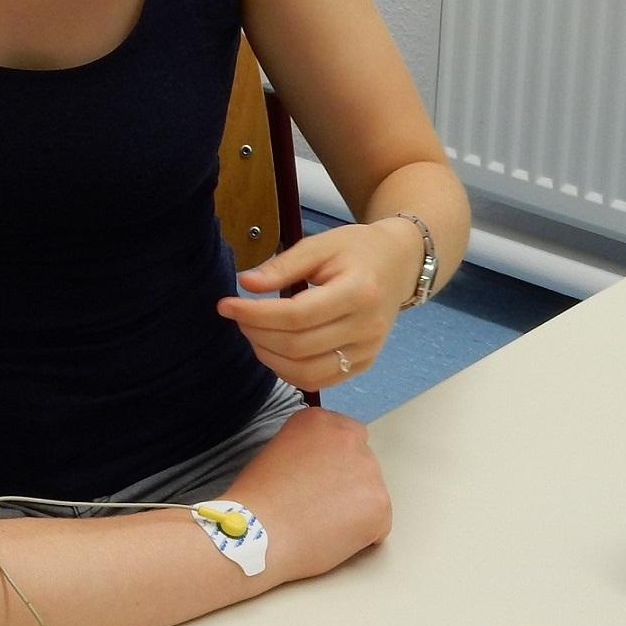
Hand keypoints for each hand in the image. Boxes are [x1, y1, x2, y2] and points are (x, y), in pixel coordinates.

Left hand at [215, 218, 424, 391]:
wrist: (399, 263)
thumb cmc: (358, 249)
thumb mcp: (321, 244)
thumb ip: (283, 265)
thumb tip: (246, 285)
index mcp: (359, 292)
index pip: (297, 315)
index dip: (256, 314)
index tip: (225, 305)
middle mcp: (367, 328)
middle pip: (298, 347)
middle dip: (257, 334)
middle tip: (237, 317)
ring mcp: (367, 351)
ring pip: (306, 372)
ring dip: (269, 357)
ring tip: (253, 333)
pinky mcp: (364, 364)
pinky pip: (319, 380)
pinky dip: (288, 371)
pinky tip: (274, 350)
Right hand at [223, 408, 390, 579]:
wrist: (257, 534)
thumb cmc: (257, 500)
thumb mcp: (277, 452)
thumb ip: (308, 448)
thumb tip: (323, 468)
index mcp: (322, 421)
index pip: (345, 436)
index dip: (333, 463)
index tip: (320, 478)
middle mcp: (350, 438)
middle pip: (361, 463)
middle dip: (347, 484)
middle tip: (319, 505)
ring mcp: (369, 471)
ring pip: (371, 494)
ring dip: (354, 509)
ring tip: (320, 524)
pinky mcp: (380, 506)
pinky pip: (378, 524)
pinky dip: (361, 536)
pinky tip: (331, 538)